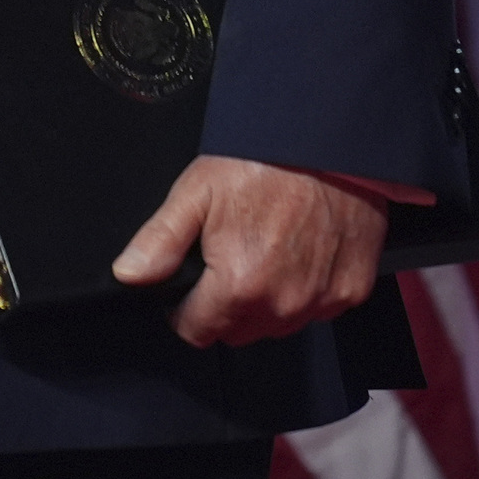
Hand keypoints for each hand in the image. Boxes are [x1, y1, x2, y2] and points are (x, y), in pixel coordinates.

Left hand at [113, 155, 387, 347]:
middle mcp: (282, 306)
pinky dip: (305, 293)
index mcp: (238, 287)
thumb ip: (160, 241)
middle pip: (236, 333)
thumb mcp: (196, 192)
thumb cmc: (259, 164)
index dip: (185, 309)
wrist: (329, 144)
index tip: (190, 282)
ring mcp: (321, 302)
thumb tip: (127, 276)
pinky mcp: (350, 292)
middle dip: (223, 307)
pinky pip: (316, 310)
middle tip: (227, 259)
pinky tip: (299, 254)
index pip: (196, 331)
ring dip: (265, 304)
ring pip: (276, 326)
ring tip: (264, 253)